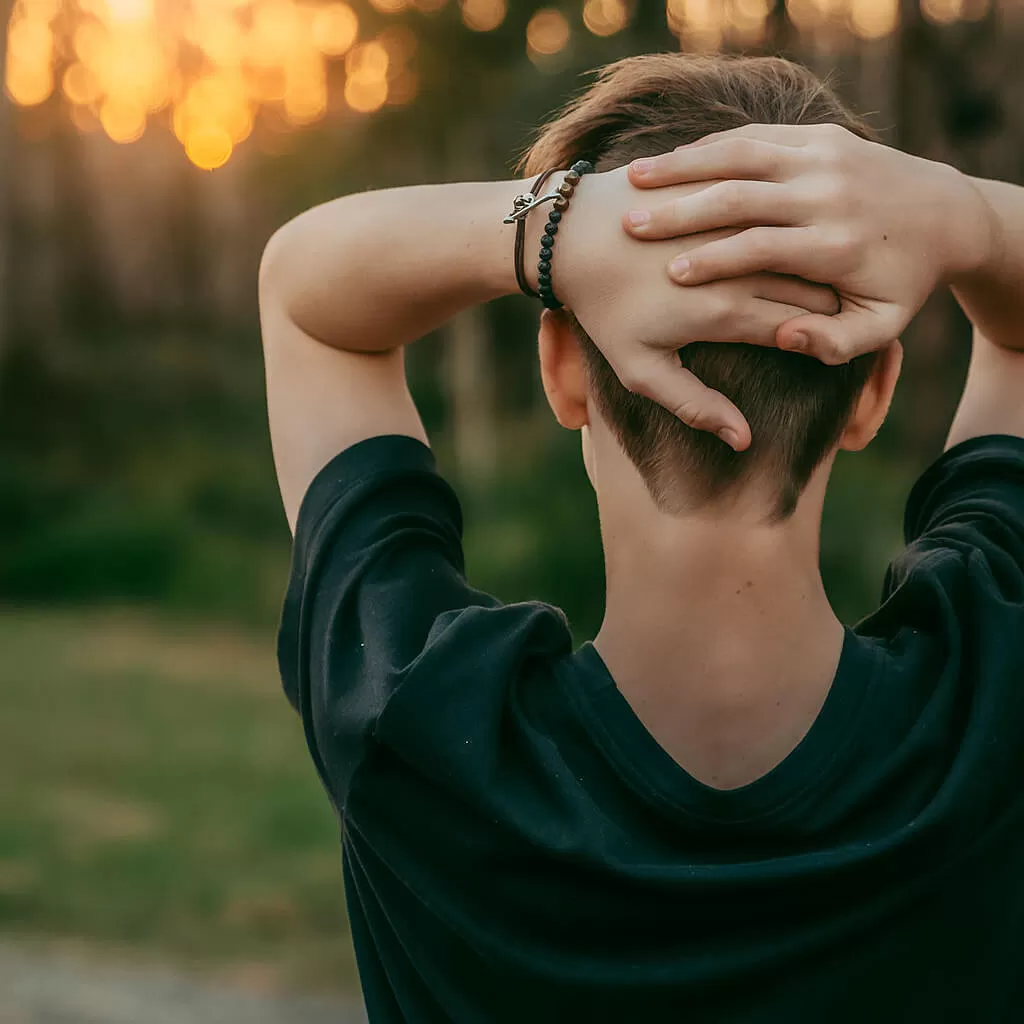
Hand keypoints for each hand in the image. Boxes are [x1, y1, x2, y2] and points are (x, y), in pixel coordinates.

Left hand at [544, 165, 839, 449]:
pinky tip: (803, 231)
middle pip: (807, 287)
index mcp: (721, 314)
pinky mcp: (720, 196)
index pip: (798, 329)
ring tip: (836, 272)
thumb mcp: (638, 370)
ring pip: (796, 245)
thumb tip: (743, 440)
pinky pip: (770, 209)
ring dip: (820, 259)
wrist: (573, 238)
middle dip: (834, 299)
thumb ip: (693, 405)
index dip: (824, 336)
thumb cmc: (603, 311)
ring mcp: (729, 226)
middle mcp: (733, 270)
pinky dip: (791, 222)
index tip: (839, 341)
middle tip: (854, 308)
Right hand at [623, 124, 998, 363]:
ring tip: (635, 188)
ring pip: (736, 159)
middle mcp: (824, 195)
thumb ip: (831, 346)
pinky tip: (668, 165)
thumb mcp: (880, 328)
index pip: (760, 251)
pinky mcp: (816, 136)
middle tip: (633, 228)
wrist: (944, 215)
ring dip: (681, 172)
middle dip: (681, 214)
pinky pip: (748, 137)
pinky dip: (706, 149)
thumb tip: (786, 339)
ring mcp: (819, 158)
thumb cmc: (902, 282)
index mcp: (833, 246)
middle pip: (738, 200)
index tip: (671, 277)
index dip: (711, 265)